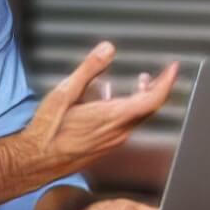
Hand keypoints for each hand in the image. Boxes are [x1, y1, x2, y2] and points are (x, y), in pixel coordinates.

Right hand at [16, 42, 178, 175]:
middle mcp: (118, 132)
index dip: (166, 82)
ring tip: (142, 82)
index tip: (173, 68)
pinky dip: (129, 109)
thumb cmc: (47, 130)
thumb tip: (108, 48)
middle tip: (163, 72)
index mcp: (112, 117)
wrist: (36, 162)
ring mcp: (112, 142)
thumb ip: (88, 69)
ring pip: (138, 118)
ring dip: (144, 98)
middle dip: (158, 88)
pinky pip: (126, 126)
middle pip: (149, 109)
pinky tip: (112, 100)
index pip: (152, 100)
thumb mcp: (64, 93)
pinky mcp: (105, 146)